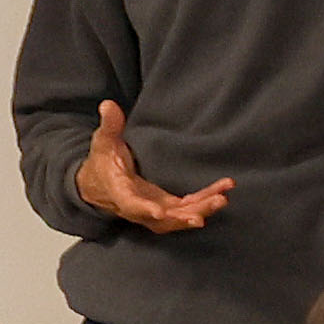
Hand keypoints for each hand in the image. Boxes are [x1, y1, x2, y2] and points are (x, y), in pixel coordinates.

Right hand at [75, 100, 233, 235]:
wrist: (99, 184)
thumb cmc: (102, 162)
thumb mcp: (103, 141)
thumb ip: (109, 125)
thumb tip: (108, 105)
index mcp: (120, 193)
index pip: (132, 205)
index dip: (144, 209)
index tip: (159, 213)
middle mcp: (139, 208)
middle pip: (164, 219)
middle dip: (188, 214)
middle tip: (213, 203)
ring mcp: (153, 210)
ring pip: (178, 218)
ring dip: (201, 210)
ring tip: (222, 199)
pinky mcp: (165, 207)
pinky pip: (187, 209)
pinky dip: (204, 203)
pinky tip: (223, 194)